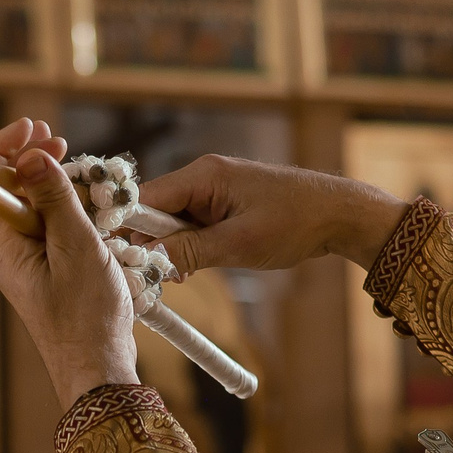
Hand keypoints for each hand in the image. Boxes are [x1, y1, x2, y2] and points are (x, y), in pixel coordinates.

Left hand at [0, 117, 138, 407]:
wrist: (98, 368)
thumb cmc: (87, 316)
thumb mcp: (76, 247)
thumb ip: (54, 198)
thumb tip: (29, 157)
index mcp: (5, 244)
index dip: (8, 148)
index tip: (36, 130)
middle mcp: (11, 251)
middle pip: (12, 190)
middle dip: (33, 161)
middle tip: (61, 144)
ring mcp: (30, 261)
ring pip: (36, 208)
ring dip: (56, 185)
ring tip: (81, 174)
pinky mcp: (49, 271)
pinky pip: (52, 229)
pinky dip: (69, 211)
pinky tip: (91, 207)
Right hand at [140, 155, 406, 278]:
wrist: (340, 214)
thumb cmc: (295, 222)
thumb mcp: (239, 244)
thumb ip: (190, 251)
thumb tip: (148, 261)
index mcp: (203, 174)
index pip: (144, 198)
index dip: (125, 228)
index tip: (113, 257)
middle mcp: (203, 177)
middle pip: (153, 210)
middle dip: (147, 243)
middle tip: (145, 277)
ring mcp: (213, 191)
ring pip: (171, 222)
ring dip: (169, 249)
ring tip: (173, 278)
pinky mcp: (224, 206)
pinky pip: (191, 226)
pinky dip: (186, 247)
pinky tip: (189, 270)